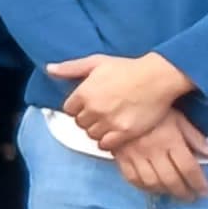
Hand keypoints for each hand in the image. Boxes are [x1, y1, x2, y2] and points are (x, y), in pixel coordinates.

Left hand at [53, 50, 196, 152]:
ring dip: (98, 130)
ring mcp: (109, 122)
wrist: (158, 77)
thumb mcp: (97, 62)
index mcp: (84, 93)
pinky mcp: (125, 132)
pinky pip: (106, 145)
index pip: (69, 110)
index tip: (88, 105)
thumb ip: (71, 68)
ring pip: (92, 135)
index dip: (78, 108)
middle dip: (88, 119)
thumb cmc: (128, 68)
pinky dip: (108, 141)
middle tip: (101, 114)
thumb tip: (49, 69)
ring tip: (109, 122)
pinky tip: (115, 133)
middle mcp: (94, 109)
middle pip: (80, 123)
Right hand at [106, 108, 207, 199]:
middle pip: (171, 179)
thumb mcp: (178, 118)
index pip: (188, 168)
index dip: (199, 183)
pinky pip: (132, 178)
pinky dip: (143, 187)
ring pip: (152, 182)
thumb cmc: (154, 109)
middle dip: (183, 193)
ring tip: (173, 193)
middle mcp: (153, 150)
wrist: (121, 102)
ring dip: (164, 192)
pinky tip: (152, 187)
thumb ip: (194, 137)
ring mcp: (135, 154)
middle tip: (191, 197)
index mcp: (170, 139)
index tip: (205, 192)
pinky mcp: (121, 156)